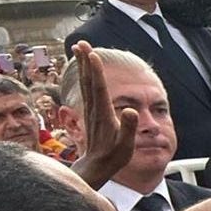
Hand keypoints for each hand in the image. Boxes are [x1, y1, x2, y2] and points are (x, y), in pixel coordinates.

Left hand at [68, 41, 137, 189]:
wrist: (97, 166)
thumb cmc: (114, 157)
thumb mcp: (126, 146)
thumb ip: (129, 128)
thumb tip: (132, 111)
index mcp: (105, 115)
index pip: (100, 88)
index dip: (97, 71)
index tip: (94, 55)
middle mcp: (95, 109)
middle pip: (89, 81)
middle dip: (86, 61)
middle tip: (81, 43)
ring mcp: (91, 110)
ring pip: (85, 83)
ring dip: (83, 65)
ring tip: (79, 49)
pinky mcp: (91, 112)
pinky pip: (87, 89)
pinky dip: (85, 75)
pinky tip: (84, 69)